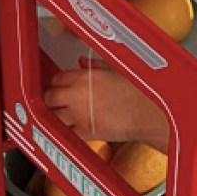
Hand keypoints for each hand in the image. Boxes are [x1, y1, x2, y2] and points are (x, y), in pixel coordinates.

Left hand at [43, 59, 167, 146]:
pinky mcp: (85, 133)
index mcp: (84, 78)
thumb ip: (96, 65)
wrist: (146, 114)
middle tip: (55, 98)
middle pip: (49, 96)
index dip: (58, 81)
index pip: (57, 78)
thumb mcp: (116, 70)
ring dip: (54, 114)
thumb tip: (85, 62)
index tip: (61, 83)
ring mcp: (78, 116)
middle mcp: (77, 96)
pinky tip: (70, 128)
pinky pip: (67, 133)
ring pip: (53, 116)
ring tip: (60, 113)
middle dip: (50, 97)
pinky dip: (66, 130)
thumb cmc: (137, 92)